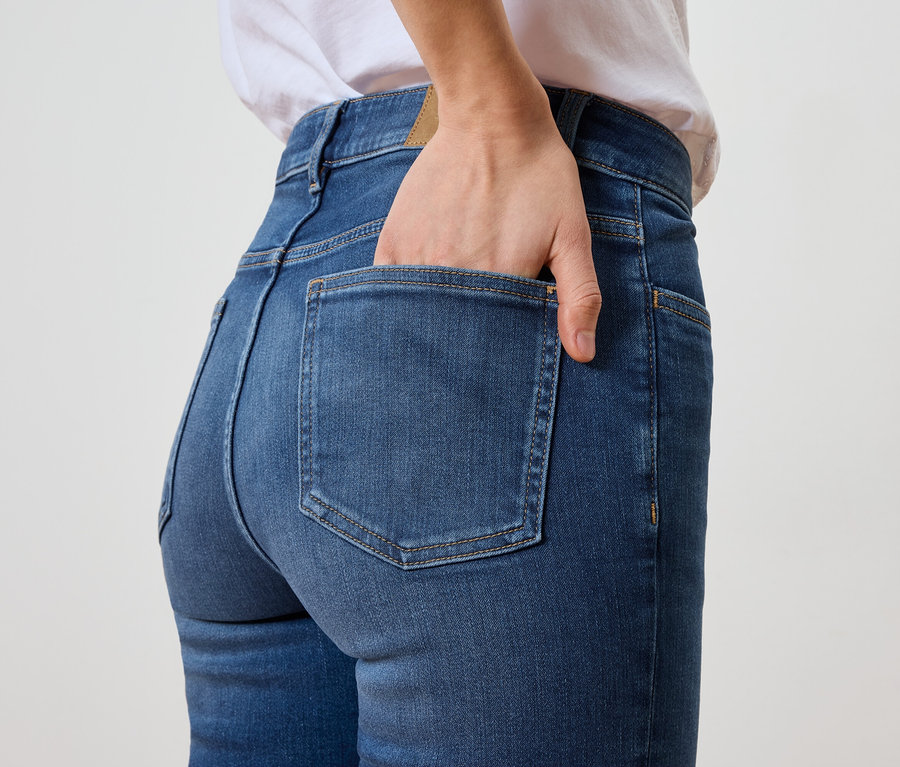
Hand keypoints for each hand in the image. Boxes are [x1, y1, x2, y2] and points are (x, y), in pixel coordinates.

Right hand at [372, 106, 600, 362]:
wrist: (493, 119)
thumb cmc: (540, 177)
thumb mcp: (573, 235)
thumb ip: (579, 296)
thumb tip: (583, 356)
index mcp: (496, 282)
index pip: (489, 345)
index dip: (494, 356)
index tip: (497, 359)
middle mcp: (450, 275)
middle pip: (449, 332)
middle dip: (459, 345)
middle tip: (469, 346)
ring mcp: (416, 258)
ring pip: (416, 313)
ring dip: (428, 322)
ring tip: (445, 320)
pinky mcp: (393, 240)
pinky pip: (388, 288)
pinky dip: (400, 299)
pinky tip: (417, 298)